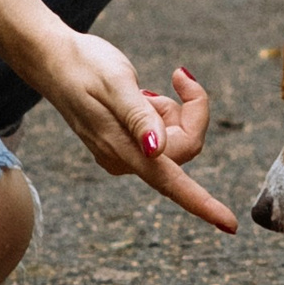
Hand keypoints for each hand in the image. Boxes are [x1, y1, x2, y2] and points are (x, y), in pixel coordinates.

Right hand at [40, 36, 236, 234]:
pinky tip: (142, 95)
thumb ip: (138, 117)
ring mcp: (124, 154)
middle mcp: (125, 160)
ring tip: (147, 89)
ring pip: (174, 142)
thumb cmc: (85, 65)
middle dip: (190, 113)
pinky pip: (162, 136)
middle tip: (179, 76)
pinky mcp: (124, 144)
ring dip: (173, 111)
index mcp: (124, 150)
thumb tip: (158, 151)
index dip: (202, 204)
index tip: (230, 224)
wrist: (53, 60)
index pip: (171, 182)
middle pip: (183, 150)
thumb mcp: (115, 82)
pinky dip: (162, 112)